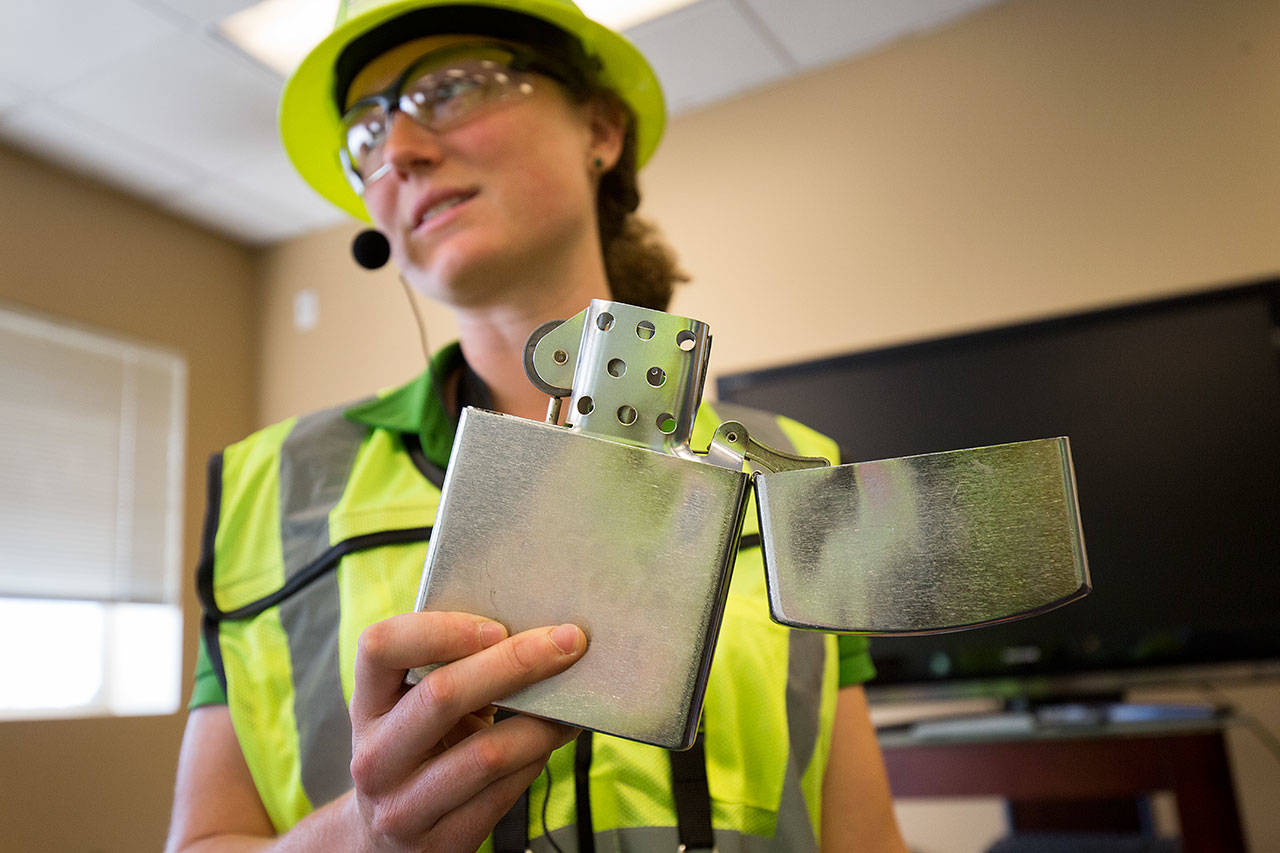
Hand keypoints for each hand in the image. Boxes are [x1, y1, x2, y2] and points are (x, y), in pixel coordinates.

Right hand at [347, 611, 585, 850]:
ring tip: (573, 702)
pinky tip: (556, 738)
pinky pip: (505, 792)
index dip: (440, 630)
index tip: (496, 627)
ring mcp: (403, 806)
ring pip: (486, 753)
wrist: (387, 839)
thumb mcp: (415, 708)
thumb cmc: (419, 750)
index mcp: (367, 705)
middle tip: (568, 642)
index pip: (380, 648)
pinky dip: (539, 758)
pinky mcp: (441, 844)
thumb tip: (536, 635)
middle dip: (516, 661)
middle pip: (443, 694)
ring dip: (542, 722)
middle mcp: (375, 756)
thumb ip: (452, 671)